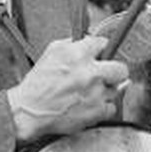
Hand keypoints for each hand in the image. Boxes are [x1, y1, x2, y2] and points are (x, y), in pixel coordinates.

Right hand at [7, 36, 128, 143]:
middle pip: (121, 68)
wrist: (29, 111)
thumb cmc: (37, 85)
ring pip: (116, 90)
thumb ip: (71, 43)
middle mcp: (90, 73)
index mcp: (77, 54)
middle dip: (114, 71)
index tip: (100, 54)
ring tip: (88, 93)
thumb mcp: (50, 53)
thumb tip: (88, 39)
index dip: (101, 49)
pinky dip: (102, 108)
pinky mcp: (96, 111)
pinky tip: (89, 105)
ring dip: (105, 90)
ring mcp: (95, 93)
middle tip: (106, 75)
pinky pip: (111, 108)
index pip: (103, 43)